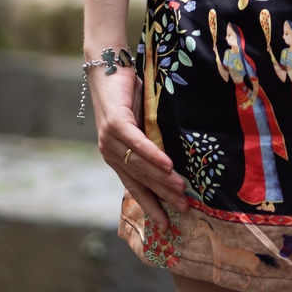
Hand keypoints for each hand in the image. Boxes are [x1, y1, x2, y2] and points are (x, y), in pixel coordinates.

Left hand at [90, 66, 187, 231]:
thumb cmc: (126, 93)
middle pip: (140, 180)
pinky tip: (168, 165)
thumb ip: (151, 140)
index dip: (150, 206)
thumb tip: (176, 159)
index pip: (134, 187)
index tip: (166, 225)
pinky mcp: (114, 125)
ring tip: (182, 189)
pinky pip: (137, 144)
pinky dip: (153, 155)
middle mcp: (109, 153)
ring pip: (139, 165)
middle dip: (162, 196)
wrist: (107, 67)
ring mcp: (110, 140)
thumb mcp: (141, 121)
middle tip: (184, 208)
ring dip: (162, 179)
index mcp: (115, 156)